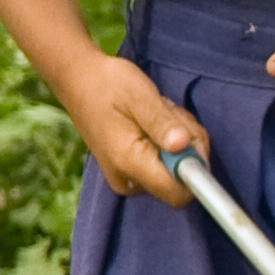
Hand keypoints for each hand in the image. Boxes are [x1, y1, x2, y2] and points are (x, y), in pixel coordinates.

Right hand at [61, 51, 209, 203]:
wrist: (79, 81)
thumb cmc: (109, 84)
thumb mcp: (140, 96)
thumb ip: (162, 123)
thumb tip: (184, 146)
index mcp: (129, 162)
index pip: (177, 192)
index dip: (195, 167)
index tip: (188, 135)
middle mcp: (128, 180)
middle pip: (180, 180)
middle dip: (187, 146)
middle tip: (170, 113)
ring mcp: (128, 179)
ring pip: (175, 171)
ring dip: (179, 141)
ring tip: (158, 114)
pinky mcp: (130, 173)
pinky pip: (163, 165)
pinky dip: (168, 145)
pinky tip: (153, 123)